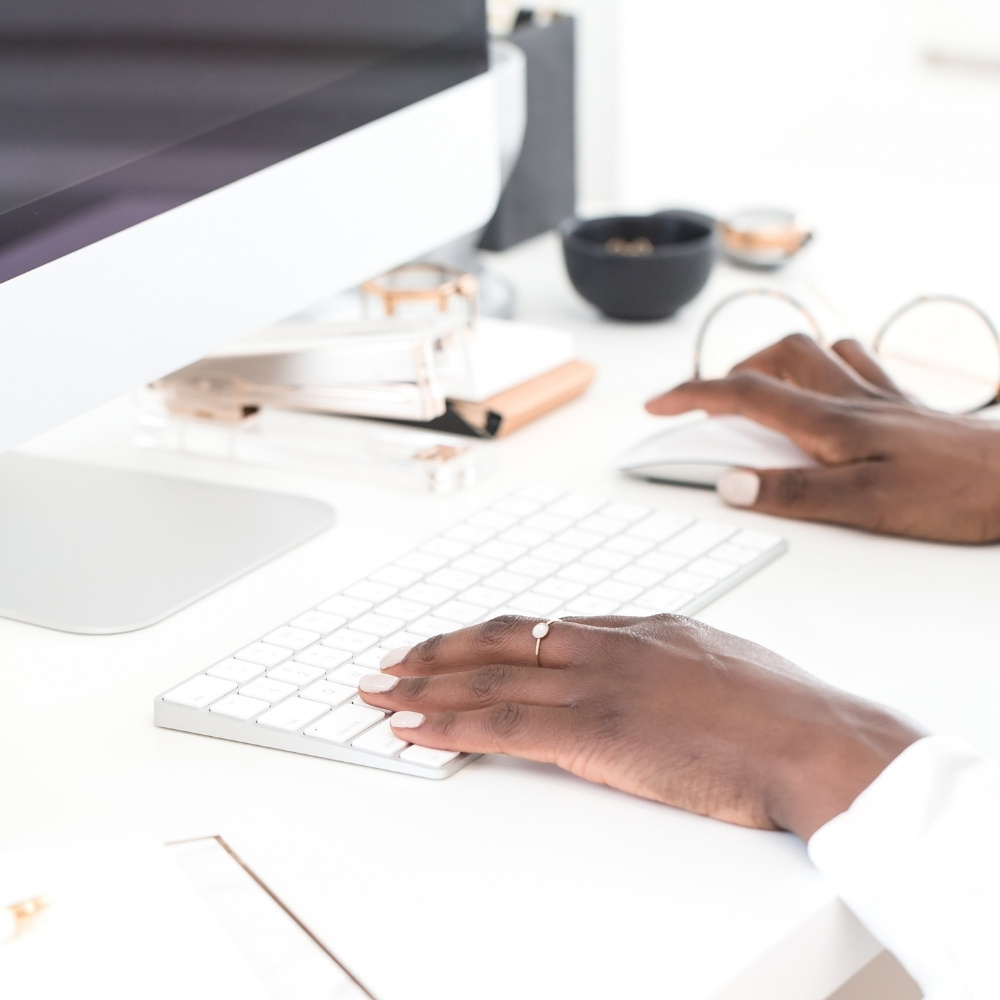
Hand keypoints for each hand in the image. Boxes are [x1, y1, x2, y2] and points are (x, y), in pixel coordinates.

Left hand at [361, 614, 922, 839]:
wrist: (815, 738)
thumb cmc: (784, 709)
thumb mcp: (721, 664)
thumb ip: (670, 664)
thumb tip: (648, 677)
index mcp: (640, 627)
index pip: (543, 626)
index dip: (489, 637)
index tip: (455, 645)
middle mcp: (607, 645)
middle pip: (500, 639)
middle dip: (437, 650)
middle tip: (390, 658)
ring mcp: (597, 684)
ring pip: (487, 678)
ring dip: (424, 686)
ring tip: (379, 690)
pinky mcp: (593, 731)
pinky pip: (502, 725)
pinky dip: (448, 725)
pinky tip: (412, 729)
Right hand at [646, 334, 999, 541]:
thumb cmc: (954, 495)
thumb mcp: (866, 507)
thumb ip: (794, 494)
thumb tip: (730, 484)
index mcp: (831, 424)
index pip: (745, 396)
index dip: (692, 396)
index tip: (657, 407)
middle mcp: (852, 399)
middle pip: (778, 356)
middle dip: (731, 371)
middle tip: (709, 403)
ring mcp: (882, 396)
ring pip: (818, 351)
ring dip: (776, 360)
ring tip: (759, 388)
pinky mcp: (908, 404)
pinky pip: (859, 362)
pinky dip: (829, 363)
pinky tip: (831, 386)